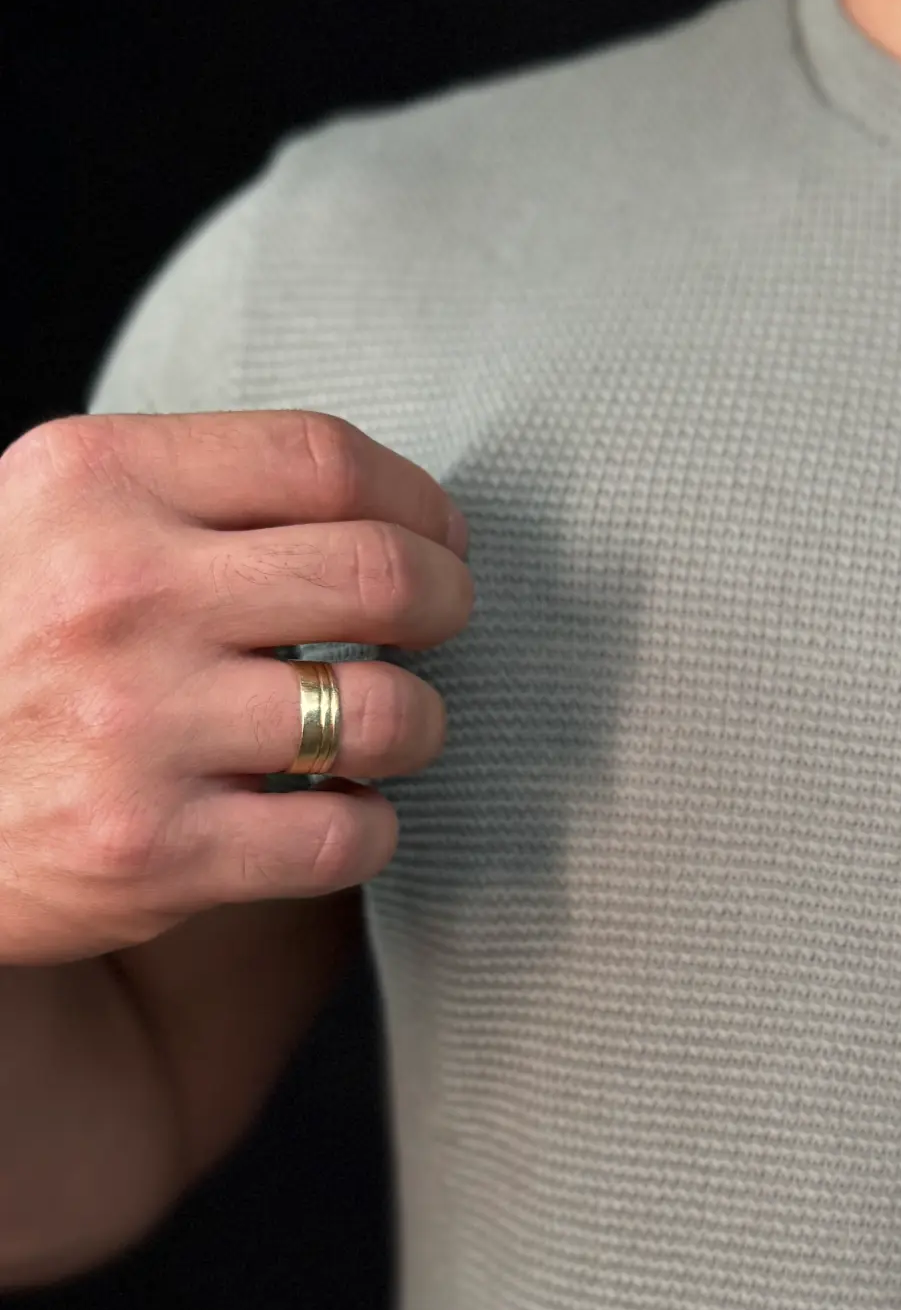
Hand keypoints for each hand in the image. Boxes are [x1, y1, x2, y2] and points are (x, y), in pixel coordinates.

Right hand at [0, 411, 472, 968]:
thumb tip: (386, 509)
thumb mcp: (48, 519)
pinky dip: (370, 826)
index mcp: (95, 483)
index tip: (435, 537)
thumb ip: (189, 493)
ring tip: (387, 728)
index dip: (418, 502)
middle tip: (436, 626)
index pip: (326, 458)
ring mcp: (136, 727)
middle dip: (447, 603)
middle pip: (384, 576)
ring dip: (419, 724)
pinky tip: (332, 812)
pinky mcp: (155, 851)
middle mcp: (117, 594)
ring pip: (390, 714)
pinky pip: (349, 835)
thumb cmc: (0, 643)